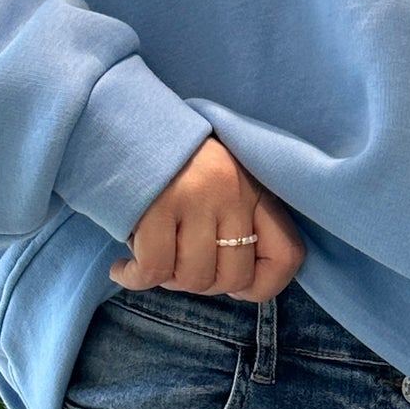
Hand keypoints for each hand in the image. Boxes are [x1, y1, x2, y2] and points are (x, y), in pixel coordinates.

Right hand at [109, 135, 305, 302]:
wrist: (123, 120)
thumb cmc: (174, 164)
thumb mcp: (223, 183)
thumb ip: (239, 225)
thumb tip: (239, 287)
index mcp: (257, 188)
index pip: (286, 255)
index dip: (263, 285)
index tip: (235, 285)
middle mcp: (233, 192)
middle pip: (232, 278)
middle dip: (203, 284)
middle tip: (179, 264)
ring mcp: (196, 198)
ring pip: (194, 278)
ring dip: (168, 279)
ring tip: (153, 256)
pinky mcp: (157, 206)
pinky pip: (154, 270)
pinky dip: (134, 278)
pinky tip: (123, 269)